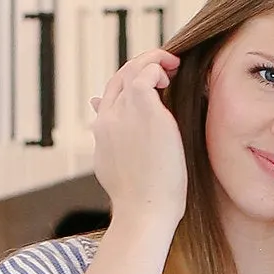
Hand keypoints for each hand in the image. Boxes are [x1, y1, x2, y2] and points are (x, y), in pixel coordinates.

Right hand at [90, 49, 185, 235]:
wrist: (144, 212)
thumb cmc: (139, 197)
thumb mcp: (117, 166)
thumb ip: (110, 139)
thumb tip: (101, 117)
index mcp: (101, 131)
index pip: (111, 94)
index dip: (131, 82)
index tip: (153, 83)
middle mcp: (107, 119)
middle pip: (119, 78)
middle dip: (142, 67)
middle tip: (166, 68)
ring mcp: (122, 114)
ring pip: (131, 70)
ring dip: (152, 62)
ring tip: (172, 66)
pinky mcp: (144, 111)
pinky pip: (146, 75)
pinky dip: (156, 68)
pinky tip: (169, 77)